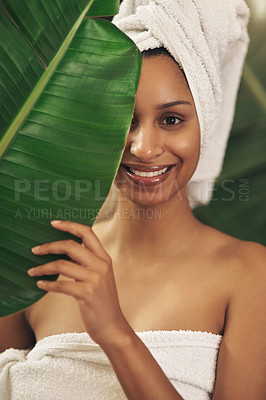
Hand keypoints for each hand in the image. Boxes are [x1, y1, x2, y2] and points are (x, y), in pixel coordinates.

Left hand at [28, 220, 130, 346]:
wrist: (112, 326)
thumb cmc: (102, 301)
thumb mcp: (100, 276)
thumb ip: (87, 262)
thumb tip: (63, 250)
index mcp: (104, 258)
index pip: (87, 232)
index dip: (69, 225)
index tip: (53, 223)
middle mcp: (101, 265)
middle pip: (71, 245)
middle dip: (50, 246)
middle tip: (35, 250)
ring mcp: (95, 279)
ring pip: (62, 265)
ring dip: (43, 267)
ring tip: (32, 271)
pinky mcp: (87, 293)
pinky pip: (61, 285)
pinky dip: (47, 284)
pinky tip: (40, 285)